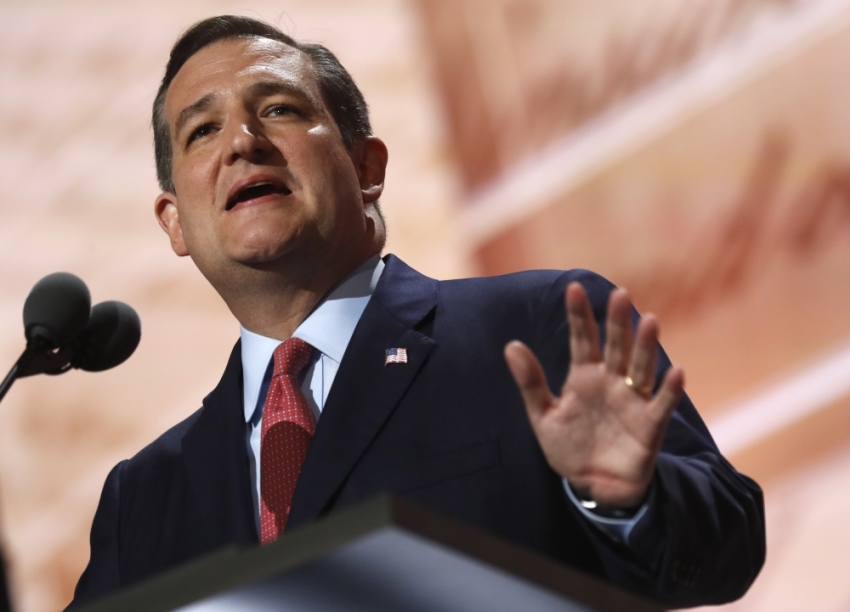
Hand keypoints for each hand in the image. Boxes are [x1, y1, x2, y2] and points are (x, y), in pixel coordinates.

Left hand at [504, 282, 683, 508]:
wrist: (593, 487)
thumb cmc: (569, 447)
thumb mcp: (543, 416)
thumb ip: (530, 382)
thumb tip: (511, 345)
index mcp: (584, 377)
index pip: (582, 339)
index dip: (579, 315)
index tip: (573, 288)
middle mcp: (611, 382)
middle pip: (616, 346)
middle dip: (617, 321)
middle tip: (619, 293)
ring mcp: (632, 401)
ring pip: (641, 368)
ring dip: (646, 346)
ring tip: (650, 321)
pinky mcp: (650, 425)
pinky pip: (662, 404)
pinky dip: (670, 390)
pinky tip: (676, 372)